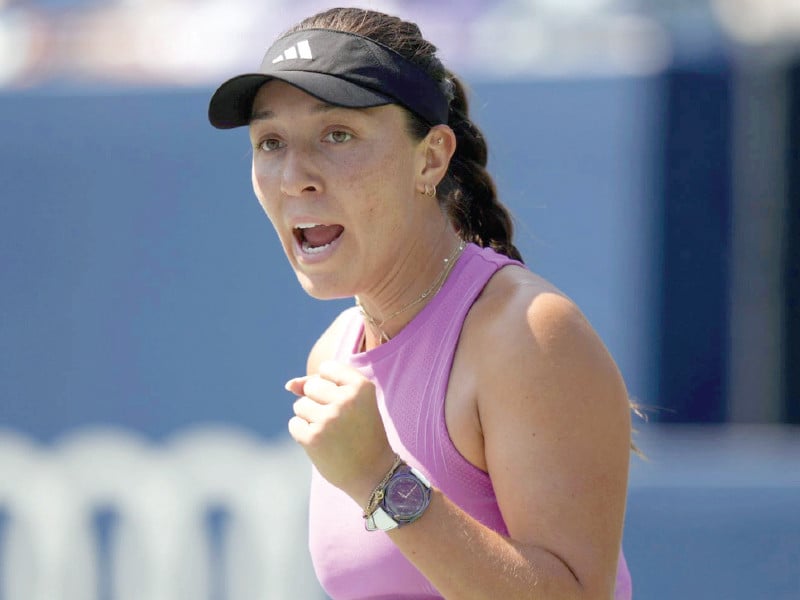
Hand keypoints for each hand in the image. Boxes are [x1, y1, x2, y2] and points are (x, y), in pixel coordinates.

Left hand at [285, 360, 396, 505]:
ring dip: (309, 418)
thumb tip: (288, 385)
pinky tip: (322, 444)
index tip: (343, 402)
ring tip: (331, 433)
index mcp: (361, 386)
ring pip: (300, 405)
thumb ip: (321, 385)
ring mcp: (329, 419)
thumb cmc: (361, 433)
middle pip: (311, 386)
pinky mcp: (313, 438)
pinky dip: (304, 434)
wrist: (373, 473)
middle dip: (317, 401)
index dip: (329, 384)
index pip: (326, 368)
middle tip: (338, 421)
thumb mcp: (352, 402)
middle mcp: (346, 399)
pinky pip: (294, 425)